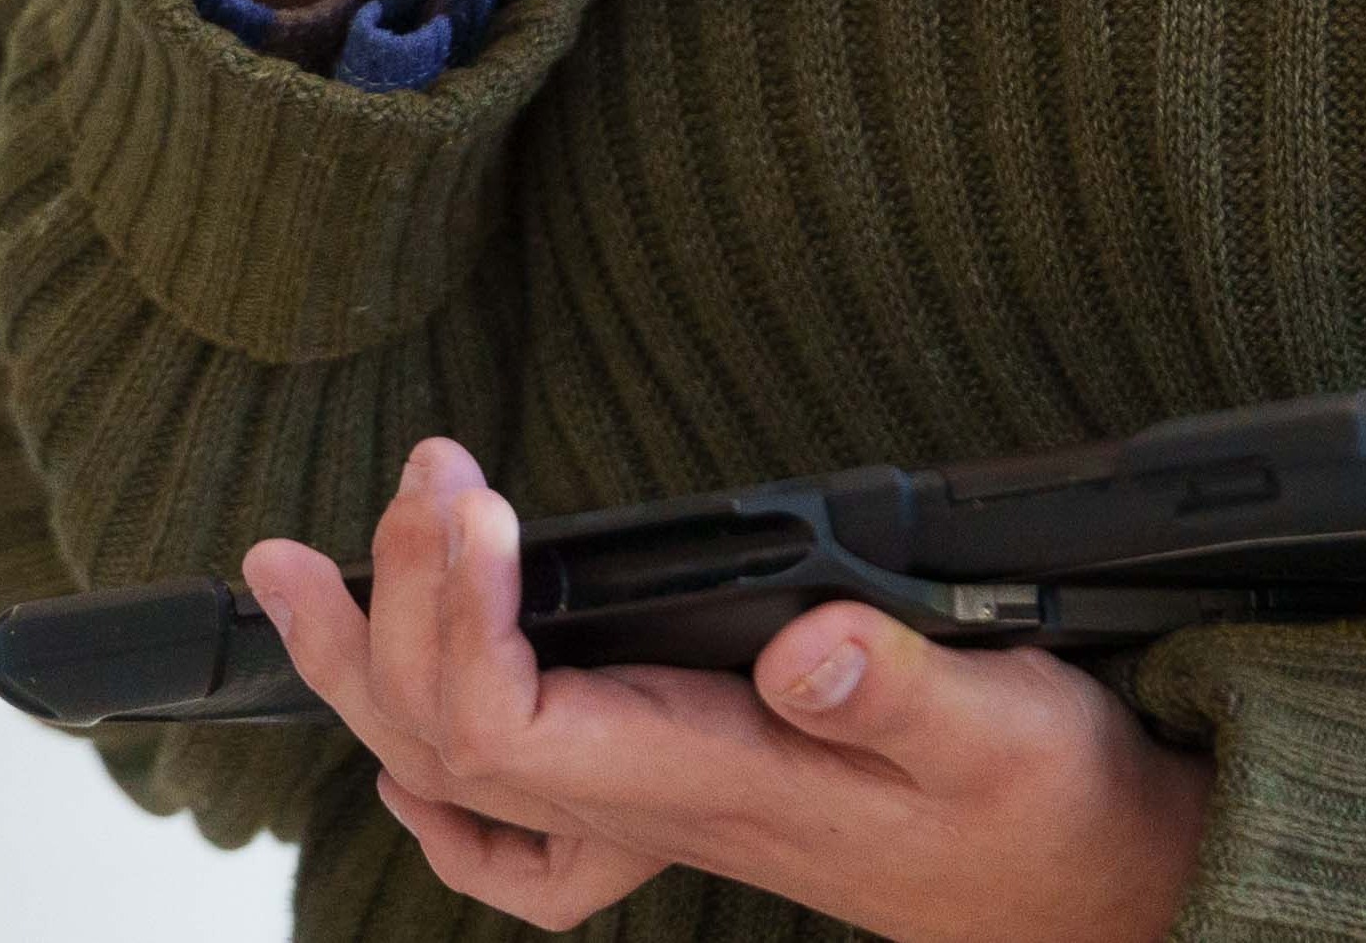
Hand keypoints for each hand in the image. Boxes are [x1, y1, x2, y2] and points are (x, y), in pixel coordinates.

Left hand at [247, 440, 1208, 942]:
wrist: (1069, 890)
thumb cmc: (1038, 804)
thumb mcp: (1000, 729)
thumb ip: (901, 689)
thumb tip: (807, 640)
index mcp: (715, 779)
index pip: (516, 729)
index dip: (458, 616)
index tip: (469, 493)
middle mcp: (657, 803)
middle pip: (450, 741)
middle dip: (391, 607)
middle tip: (401, 475)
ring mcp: (655, 809)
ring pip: (454, 769)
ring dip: (367, 665)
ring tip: (296, 573)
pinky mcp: (678, 789)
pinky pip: (510, 810)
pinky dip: (431, 762)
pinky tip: (402, 734)